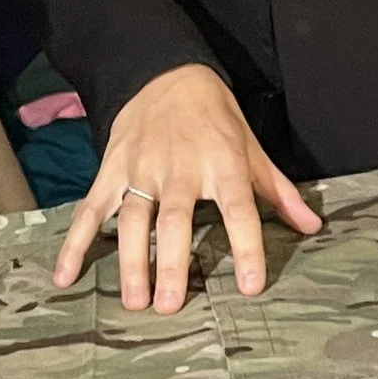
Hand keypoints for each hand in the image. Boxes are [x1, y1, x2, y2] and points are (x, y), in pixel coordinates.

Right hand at [53, 64, 321, 312]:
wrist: (166, 73)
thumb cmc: (215, 118)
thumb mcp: (252, 148)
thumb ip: (279, 191)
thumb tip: (311, 226)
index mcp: (221, 164)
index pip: (239, 210)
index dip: (247, 247)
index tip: (250, 284)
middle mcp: (179, 169)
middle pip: (174, 221)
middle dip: (171, 264)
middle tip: (171, 305)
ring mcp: (140, 170)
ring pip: (132, 220)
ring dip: (131, 262)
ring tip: (135, 301)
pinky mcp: (110, 170)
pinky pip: (89, 209)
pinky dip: (75, 243)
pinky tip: (66, 276)